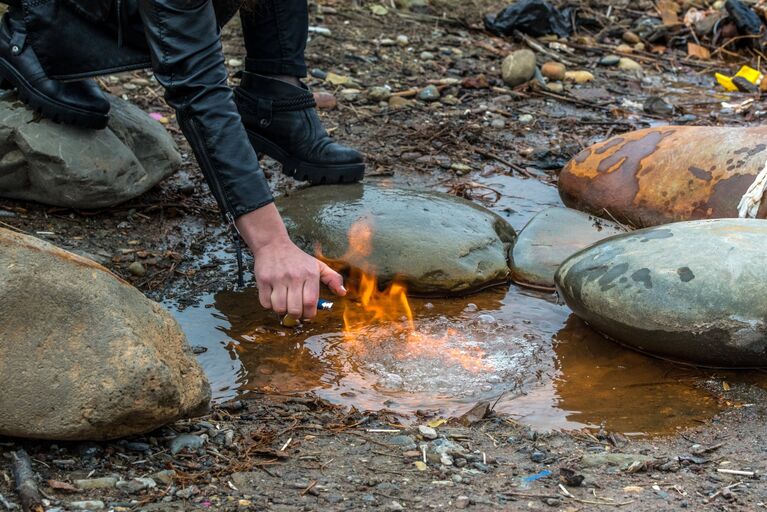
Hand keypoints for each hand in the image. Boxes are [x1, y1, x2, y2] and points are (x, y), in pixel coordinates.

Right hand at [235, 203, 345, 318]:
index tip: (307, 314)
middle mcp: (294, 276)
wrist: (273, 244)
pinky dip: (269, 306)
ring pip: (279, 308)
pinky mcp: (263, 280)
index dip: (309, 314)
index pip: (310, 303)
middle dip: (296, 315)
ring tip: (284, 304)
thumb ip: (333, 278)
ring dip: (282, 311)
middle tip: (295, 311)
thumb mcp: (318, 265)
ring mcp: (277, 278)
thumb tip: (343, 293)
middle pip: (295, 309)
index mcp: (310, 274)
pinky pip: (265, 303)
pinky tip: (274, 298)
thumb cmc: (297, 259)